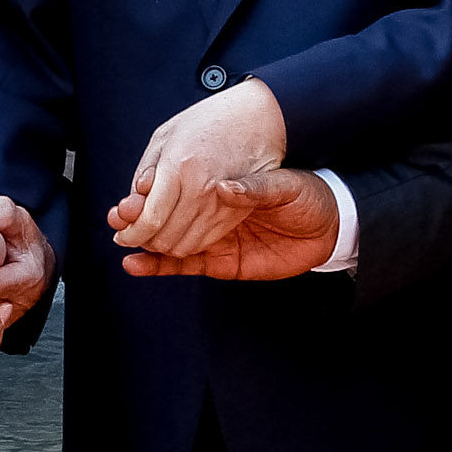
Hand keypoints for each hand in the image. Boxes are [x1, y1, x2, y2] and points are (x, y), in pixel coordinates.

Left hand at [112, 80, 288, 258]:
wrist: (258, 116)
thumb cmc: (208, 121)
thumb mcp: (166, 136)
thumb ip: (145, 172)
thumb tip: (131, 205)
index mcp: (179, 166)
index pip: (150, 218)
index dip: (132, 234)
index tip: (122, 236)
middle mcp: (202, 188)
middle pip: (165, 237)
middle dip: (144, 241)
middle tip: (135, 233)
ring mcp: (223, 203)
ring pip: (184, 245)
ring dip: (165, 246)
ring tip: (156, 232)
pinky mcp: (237, 213)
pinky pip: (205, 241)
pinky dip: (186, 243)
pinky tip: (178, 229)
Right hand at [113, 167, 338, 279]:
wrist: (331, 229)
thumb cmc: (307, 198)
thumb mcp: (284, 187)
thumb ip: (255, 189)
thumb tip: (225, 188)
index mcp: (222, 185)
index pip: (180, 186)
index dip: (155, 188)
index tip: (137, 187)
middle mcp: (210, 210)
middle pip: (165, 213)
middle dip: (139, 215)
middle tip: (120, 215)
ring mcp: (211, 236)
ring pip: (167, 240)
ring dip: (142, 240)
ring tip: (120, 238)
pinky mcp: (218, 262)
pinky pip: (182, 265)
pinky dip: (158, 266)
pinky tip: (136, 264)